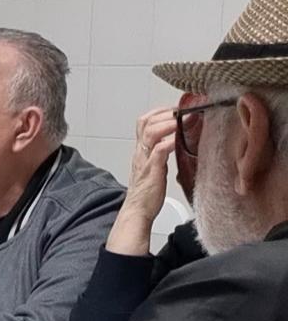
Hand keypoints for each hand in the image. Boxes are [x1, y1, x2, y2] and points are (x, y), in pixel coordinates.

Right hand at [105, 107, 176, 255]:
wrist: (137, 211)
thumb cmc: (148, 192)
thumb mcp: (155, 166)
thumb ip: (162, 152)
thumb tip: (177, 140)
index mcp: (142, 150)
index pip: (145, 122)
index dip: (160, 112)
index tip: (177, 109)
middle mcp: (141, 152)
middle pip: (146, 122)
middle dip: (165, 113)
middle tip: (183, 111)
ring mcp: (145, 160)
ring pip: (150, 132)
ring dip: (168, 123)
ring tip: (182, 120)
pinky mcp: (152, 170)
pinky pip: (159, 151)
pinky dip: (170, 142)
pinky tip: (180, 139)